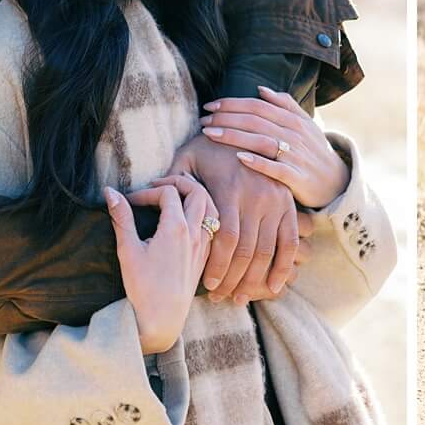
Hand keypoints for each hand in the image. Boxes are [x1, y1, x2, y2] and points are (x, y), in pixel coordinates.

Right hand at [105, 175, 213, 354]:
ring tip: (174, 199)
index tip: (131, 202)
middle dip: (178, 182)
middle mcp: (195, 233)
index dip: (147, 191)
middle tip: (158, 187)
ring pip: (211, 207)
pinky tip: (185, 222)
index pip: (167, 192)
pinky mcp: (205, 257)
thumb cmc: (143, 286)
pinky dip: (202, 215)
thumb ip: (121, 217)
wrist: (162, 318)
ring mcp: (203, 245)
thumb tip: (109, 191)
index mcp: (176, 228)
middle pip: (197, 191)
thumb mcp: (128, 249)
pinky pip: (212, 226)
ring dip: (194, 196)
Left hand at [171, 129, 299, 303]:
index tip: (205, 285)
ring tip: (237, 298)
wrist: (249, 126)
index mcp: (230, 188)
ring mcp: (276, 201)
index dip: (216, 266)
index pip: (224, 239)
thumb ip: (167, 181)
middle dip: (232, 280)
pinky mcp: (289, 205)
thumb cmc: (210, 144)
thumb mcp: (185, 156)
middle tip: (218, 298)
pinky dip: (283, 267)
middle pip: (246, 251)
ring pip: (266, 251)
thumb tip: (135, 198)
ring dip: (253, 280)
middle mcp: (257, 196)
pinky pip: (289, 242)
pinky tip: (273, 288)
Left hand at [200, 86, 350, 209]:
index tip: (210, 106)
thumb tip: (261, 90)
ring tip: (210, 134)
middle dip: (226, 118)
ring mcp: (296, 155)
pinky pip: (275, 168)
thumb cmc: (313, 151)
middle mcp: (294, 134)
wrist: (336, 182)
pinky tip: (239, 158)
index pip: (257, 106)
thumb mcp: (304, 124)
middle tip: (203, 120)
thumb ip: (285, 105)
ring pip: (261, 140)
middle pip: (255, 121)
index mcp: (293, 119)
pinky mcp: (297, 177)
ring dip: (233, 136)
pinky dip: (258, 162)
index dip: (232, 103)